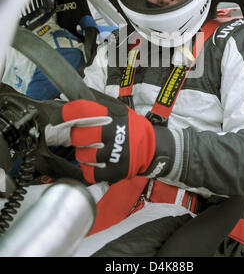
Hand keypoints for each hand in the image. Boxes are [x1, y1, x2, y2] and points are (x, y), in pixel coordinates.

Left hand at [45, 99, 175, 183]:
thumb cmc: (130, 128)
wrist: (152, 148)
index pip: (83, 110)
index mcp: (112, 115)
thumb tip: (69, 100)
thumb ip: (97, 106)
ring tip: (92, 151)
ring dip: (82, 154)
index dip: (67, 113)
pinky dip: (88, 170)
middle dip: (76, 136)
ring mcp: (114, 153)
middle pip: (79, 135)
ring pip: (83, 155)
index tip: (61, 118)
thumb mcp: (118, 110)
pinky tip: (95, 164)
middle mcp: (113, 133)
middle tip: (82, 137)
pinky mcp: (115, 171)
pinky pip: (90, 173)